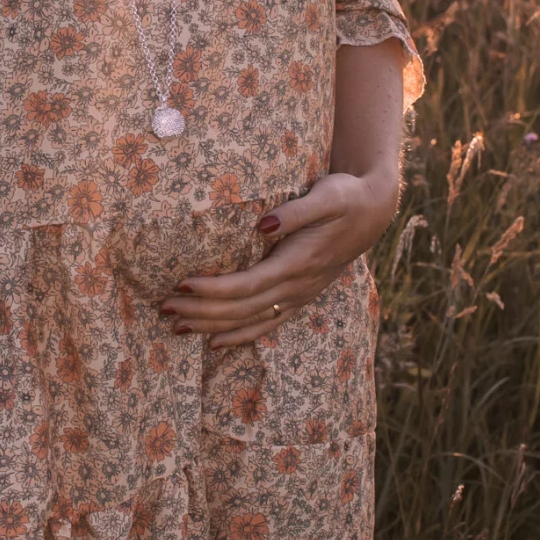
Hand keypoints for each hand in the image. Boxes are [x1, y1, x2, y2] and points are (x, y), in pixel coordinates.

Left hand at [160, 171, 395, 349]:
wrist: (374, 211)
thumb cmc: (346, 197)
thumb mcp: (327, 196)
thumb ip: (296, 211)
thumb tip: (264, 224)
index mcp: (300, 262)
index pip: (249, 284)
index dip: (215, 289)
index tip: (182, 283)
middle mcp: (298, 286)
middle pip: (242, 308)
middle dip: (202, 311)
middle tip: (165, 308)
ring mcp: (300, 295)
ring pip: (251, 321)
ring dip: (212, 326)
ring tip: (177, 327)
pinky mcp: (300, 297)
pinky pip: (266, 324)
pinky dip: (239, 336)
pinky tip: (214, 343)